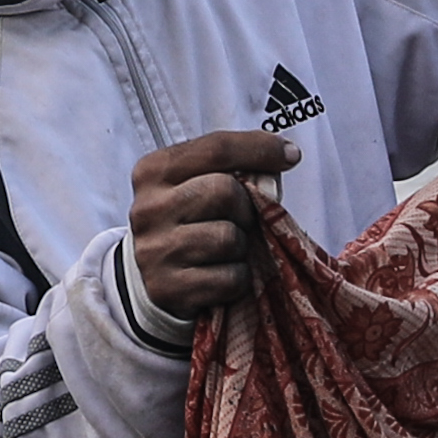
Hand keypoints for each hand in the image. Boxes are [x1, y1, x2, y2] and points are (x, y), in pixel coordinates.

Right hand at [121, 127, 296, 317]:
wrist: (152, 281)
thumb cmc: (188, 225)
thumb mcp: (199, 186)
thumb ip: (233, 169)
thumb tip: (284, 159)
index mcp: (154, 171)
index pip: (217, 149)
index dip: (260, 149)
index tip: (289, 154)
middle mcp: (147, 208)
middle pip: (226, 192)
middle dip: (245, 208)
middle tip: (239, 221)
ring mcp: (154, 250)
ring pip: (228, 238)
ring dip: (240, 248)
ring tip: (224, 252)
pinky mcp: (167, 288)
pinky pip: (229, 278)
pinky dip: (236, 280)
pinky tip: (219, 276)